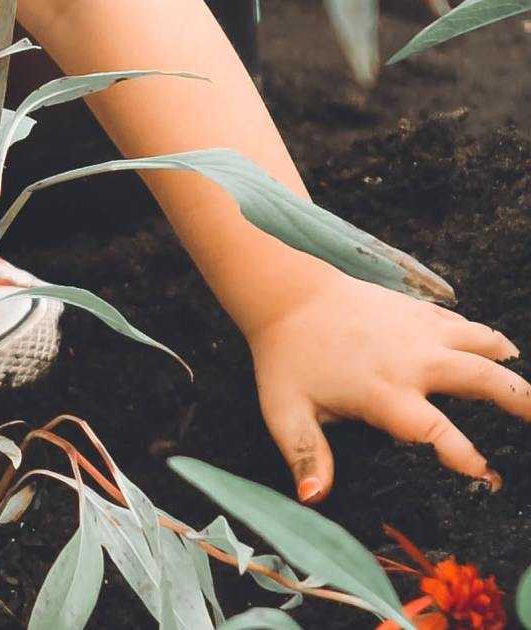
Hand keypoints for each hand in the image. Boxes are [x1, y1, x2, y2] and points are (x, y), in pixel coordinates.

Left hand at [245, 270, 530, 501]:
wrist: (285, 293)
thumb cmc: (285, 356)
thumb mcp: (285, 412)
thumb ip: (306, 456)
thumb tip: (313, 497)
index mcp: (387, 394)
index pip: (441, 434)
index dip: (467, 459)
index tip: (486, 478)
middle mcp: (414, 361)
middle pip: (485, 381)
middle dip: (520, 402)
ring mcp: (419, 331)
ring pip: (483, 345)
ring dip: (508, 365)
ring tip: (526, 388)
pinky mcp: (416, 310)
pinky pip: (463, 324)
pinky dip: (485, 338)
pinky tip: (497, 351)